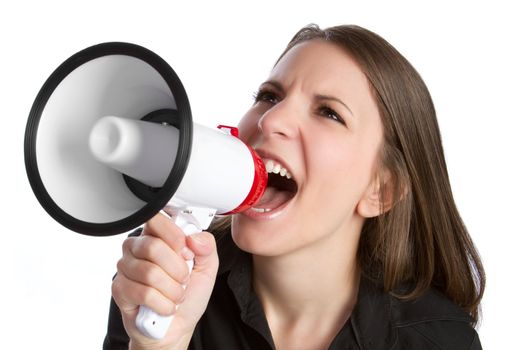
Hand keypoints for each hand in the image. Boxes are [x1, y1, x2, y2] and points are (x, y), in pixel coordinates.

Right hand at [111, 213, 218, 349]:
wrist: (177, 326)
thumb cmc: (189, 294)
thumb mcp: (207, 267)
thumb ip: (206, 246)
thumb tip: (193, 238)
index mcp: (157, 235)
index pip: (157, 219)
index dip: (175, 237)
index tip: (187, 253)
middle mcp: (137, 247)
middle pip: (153, 247)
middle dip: (177, 269)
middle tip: (183, 279)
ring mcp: (126, 267)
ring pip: (150, 273)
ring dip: (172, 290)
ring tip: (175, 294)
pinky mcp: (120, 289)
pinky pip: (144, 293)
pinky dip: (163, 304)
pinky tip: (165, 305)